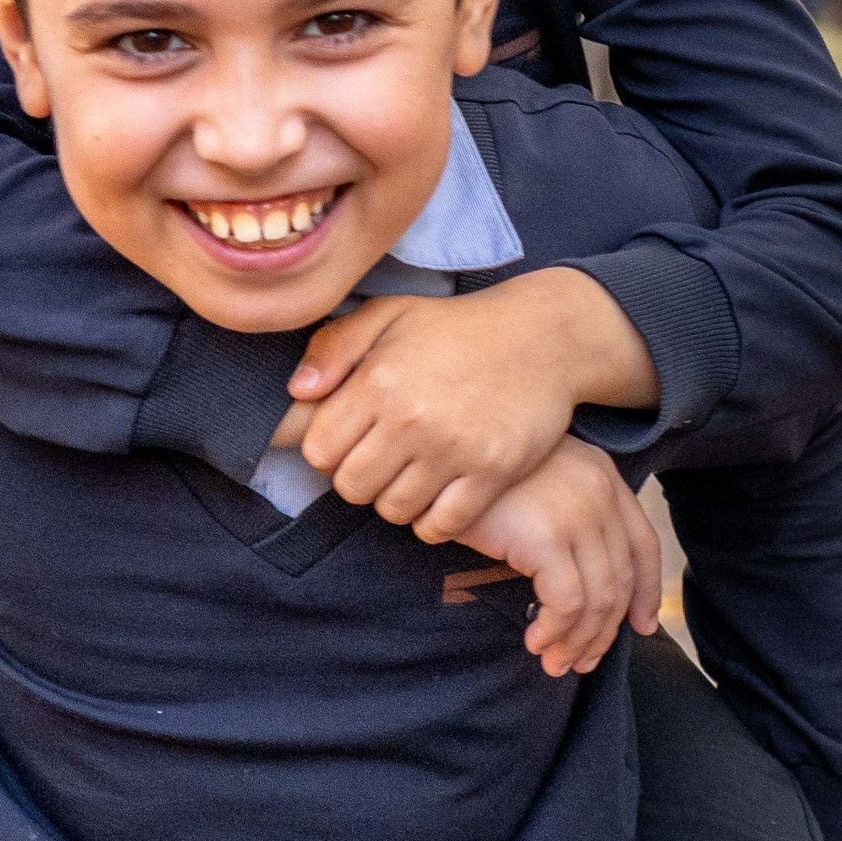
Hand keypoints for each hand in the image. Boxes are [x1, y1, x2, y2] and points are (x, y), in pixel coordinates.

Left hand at [287, 269, 659, 540]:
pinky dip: (433, 521)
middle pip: (352, 488)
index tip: (351, 439)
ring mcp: (453, 450)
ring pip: (394, 511)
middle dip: (359, 479)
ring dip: (395, 500)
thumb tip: (297, 392)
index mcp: (379, 381)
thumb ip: (334, 346)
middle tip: (381, 461)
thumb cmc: (458, 328)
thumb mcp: (391, 314)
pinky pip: (441, 525)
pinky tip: (439, 496)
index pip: (319, 450)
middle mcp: (411, 419)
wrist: (543, 338)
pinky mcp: (492, 473)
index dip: (329, 450)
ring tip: (410, 475)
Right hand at [457, 438, 662, 678]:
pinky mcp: (547, 536)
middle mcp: (599, 491)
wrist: (435, 455)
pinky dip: (555, 631)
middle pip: (622, 579)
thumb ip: (567, 512)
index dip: (648, 591)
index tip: (640, 627)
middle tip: (582, 661)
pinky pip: (566, 603)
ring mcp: (576, 512)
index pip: (644, 544)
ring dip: (578, 641)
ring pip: (599, 598)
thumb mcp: (535, 481)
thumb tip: (586, 582)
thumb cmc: (476, 475)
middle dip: (605, 631)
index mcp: (602, 474)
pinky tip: (535, 642)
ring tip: (555, 662)